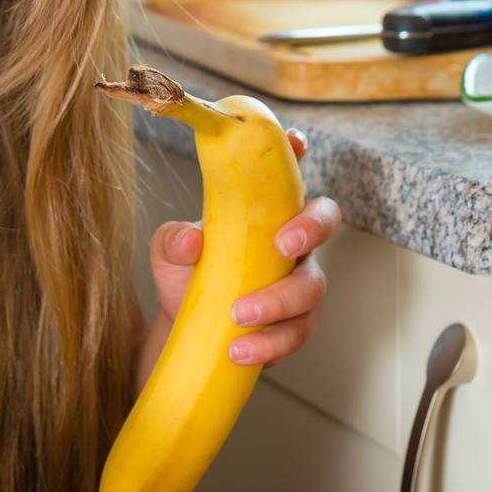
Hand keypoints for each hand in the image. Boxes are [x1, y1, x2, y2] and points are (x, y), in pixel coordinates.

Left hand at [147, 130, 341, 367]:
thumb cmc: (185, 272)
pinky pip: (297, 333)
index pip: (287, 172)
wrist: (184, 326)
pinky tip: (239, 350)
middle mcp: (290, 238)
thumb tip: (191, 242)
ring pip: (312, 288)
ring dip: (279, 303)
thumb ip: (173, 240)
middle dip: (310, 228)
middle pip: (324, 221)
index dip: (295, 152)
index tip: (294, 141)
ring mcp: (298, 281)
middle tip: (281, 244)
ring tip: (238, 316)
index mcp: (263, 208)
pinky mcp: (295, 324)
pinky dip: (270, 344)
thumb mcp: (167, 251)